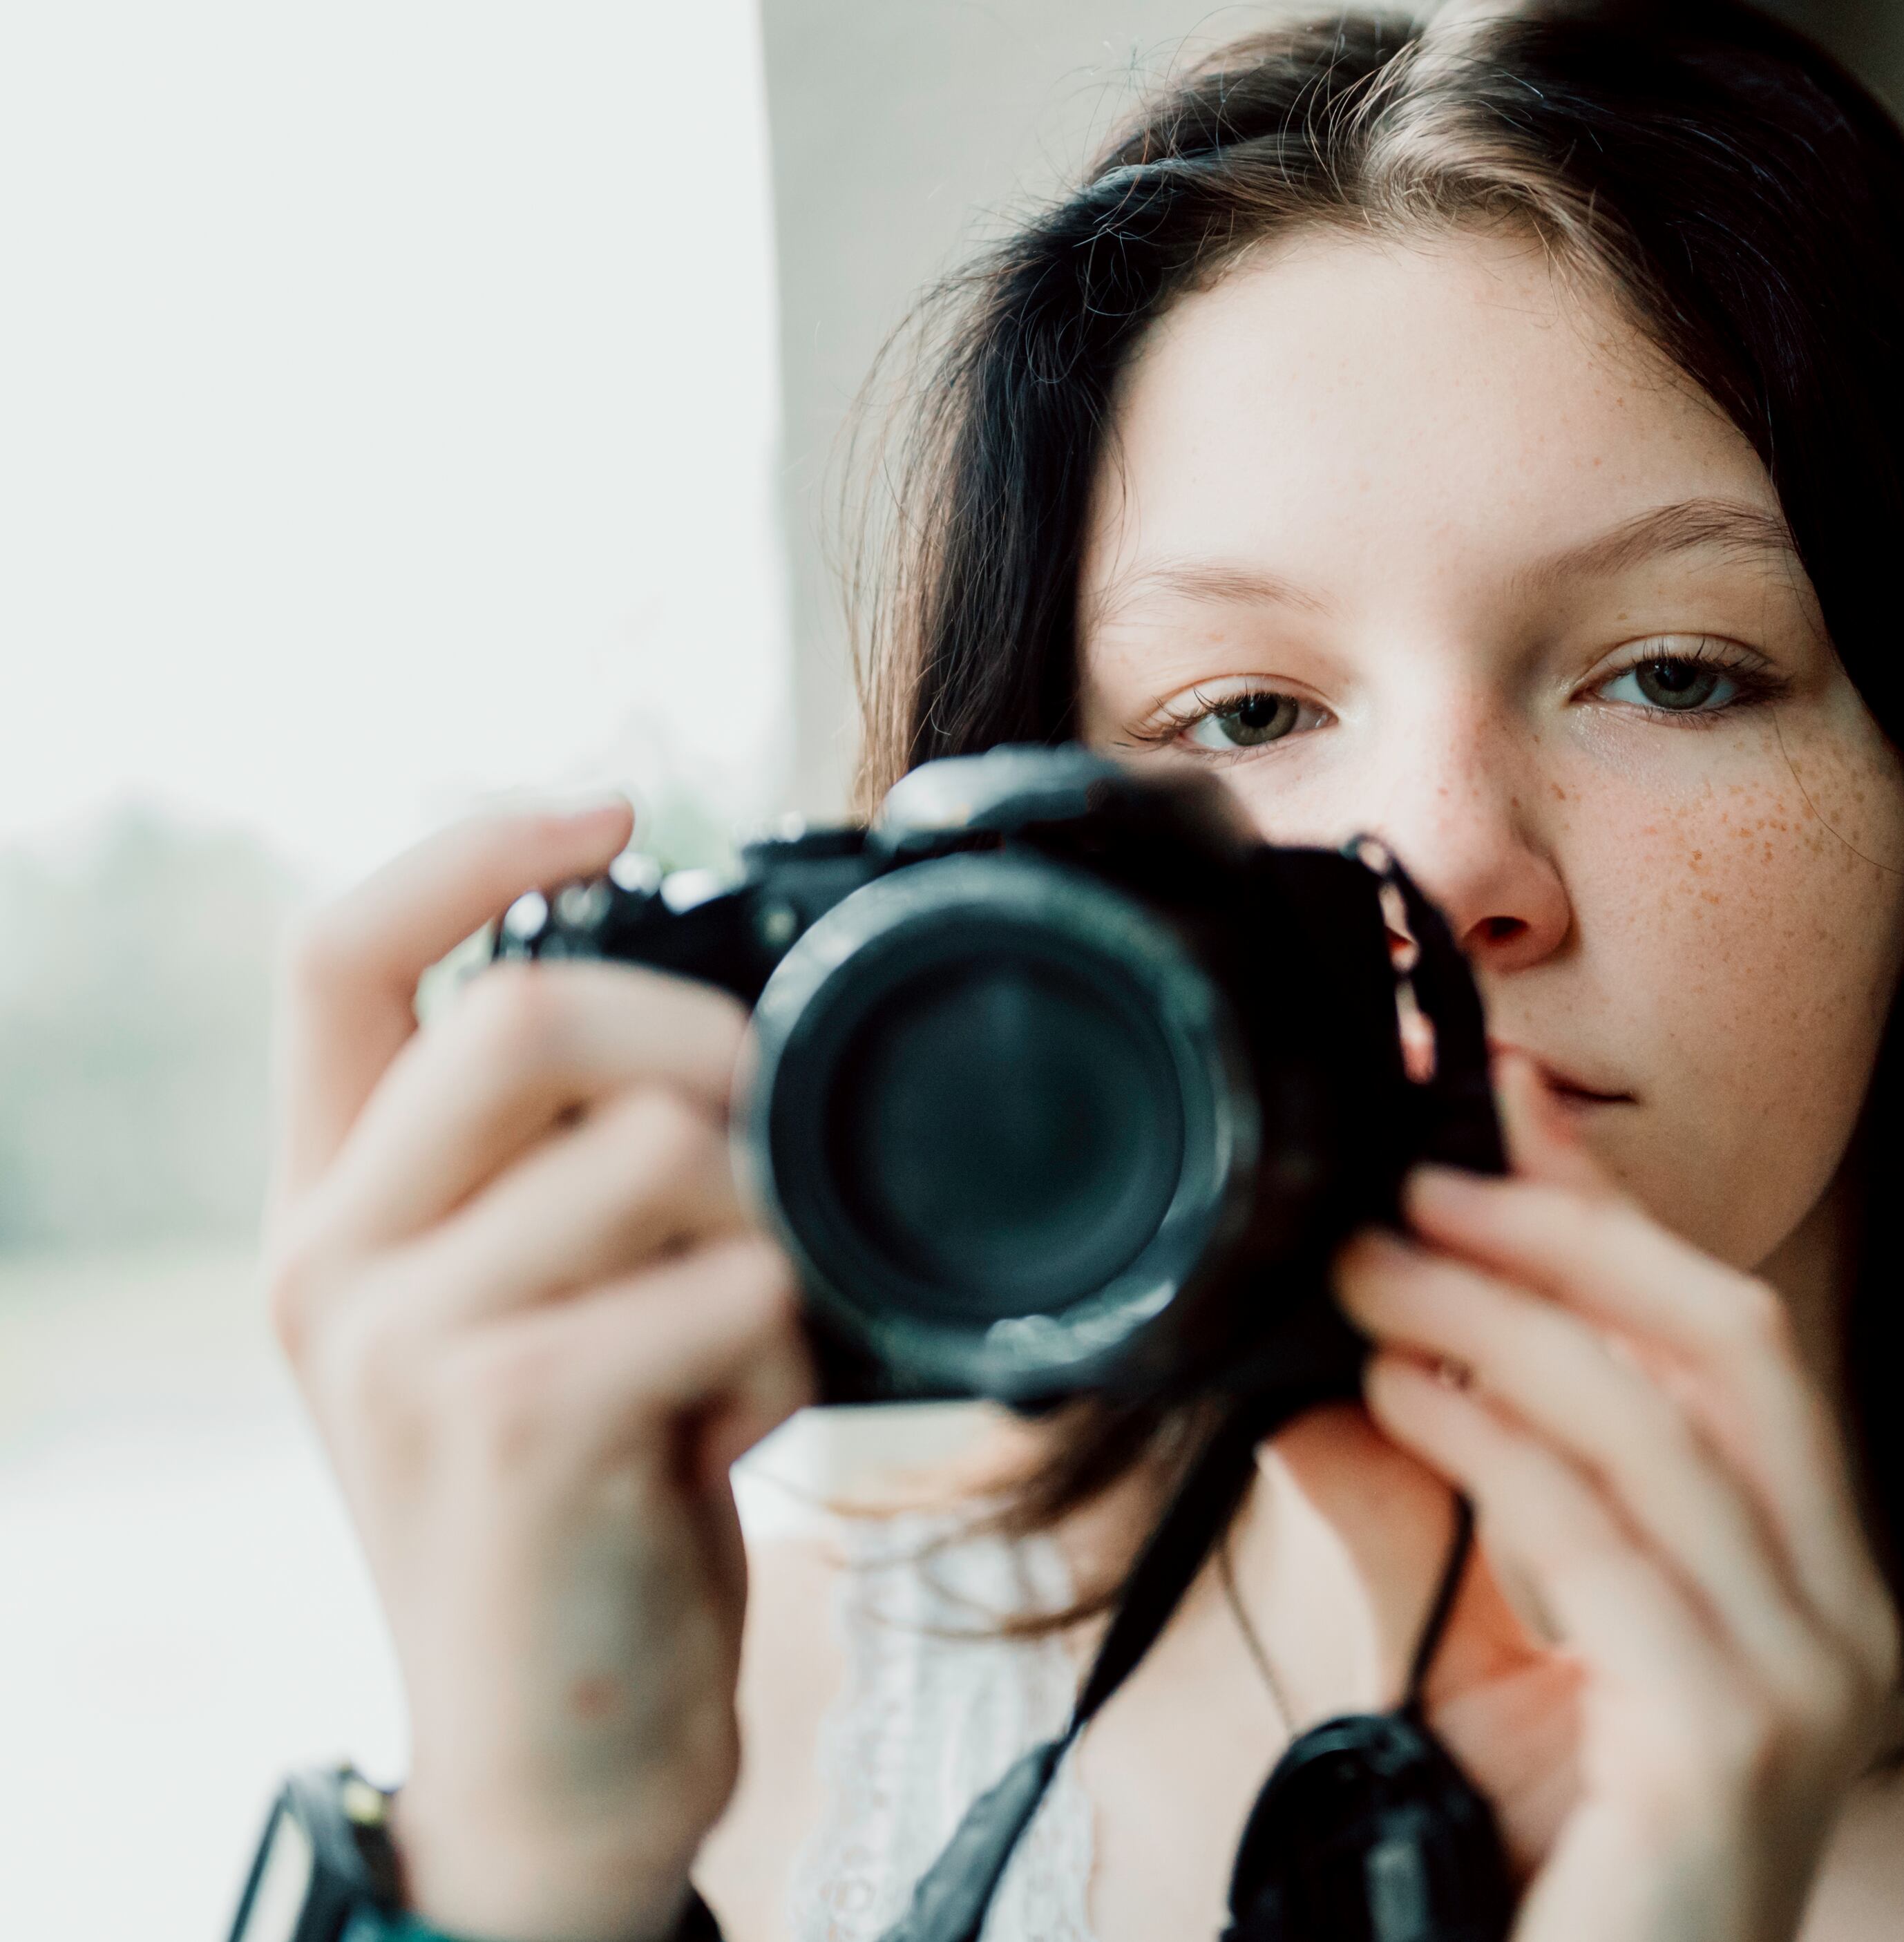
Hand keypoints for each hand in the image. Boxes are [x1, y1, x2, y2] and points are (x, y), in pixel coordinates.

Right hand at [260, 803, 810, 1941]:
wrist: (564, 1750)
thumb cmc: (591, 1508)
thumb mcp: (544, 1313)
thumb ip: (571, 1177)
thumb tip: (727, 1024)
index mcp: (333, 1209)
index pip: (333, 953)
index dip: (469, 847)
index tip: (615, 807)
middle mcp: (332, 1262)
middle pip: (520, 1017)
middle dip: (702, 1042)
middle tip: (776, 1136)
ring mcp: (408, 1348)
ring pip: (651, 1145)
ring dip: (767, 1218)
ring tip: (757, 1326)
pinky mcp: (518, 1428)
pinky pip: (728, 1290)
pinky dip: (791, 1341)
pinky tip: (760, 1415)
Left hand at [1336, 1055, 1902, 1941]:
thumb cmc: (1568, 1882)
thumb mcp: (1518, 1670)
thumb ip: (1481, 1524)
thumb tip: (1367, 1368)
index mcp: (1819, 1586)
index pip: (1740, 1347)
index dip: (1627, 1214)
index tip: (1516, 1107)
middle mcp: (1846, 1617)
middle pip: (1735, 1345)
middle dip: (1579, 1234)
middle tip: (1426, 1172)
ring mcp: (1806, 1681)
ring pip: (1666, 1424)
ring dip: (1503, 1317)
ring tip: (1372, 1267)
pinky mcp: (1730, 1741)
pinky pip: (1605, 1542)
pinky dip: (1493, 1443)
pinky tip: (1400, 1395)